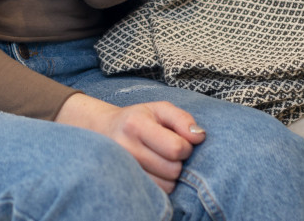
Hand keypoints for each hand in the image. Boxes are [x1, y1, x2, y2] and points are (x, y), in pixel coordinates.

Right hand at [55, 93, 205, 192]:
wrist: (104, 131)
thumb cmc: (138, 118)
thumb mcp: (160, 109)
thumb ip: (182, 119)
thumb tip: (199, 137)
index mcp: (136, 125)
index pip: (176, 148)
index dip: (186, 146)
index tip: (179, 141)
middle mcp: (126, 148)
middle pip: (173, 170)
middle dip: (178, 161)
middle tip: (168, 150)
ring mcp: (123, 169)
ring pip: (167, 185)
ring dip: (171, 175)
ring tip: (160, 159)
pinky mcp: (124, 183)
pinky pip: (157, 193)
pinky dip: (162, 183)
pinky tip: (154, 170)